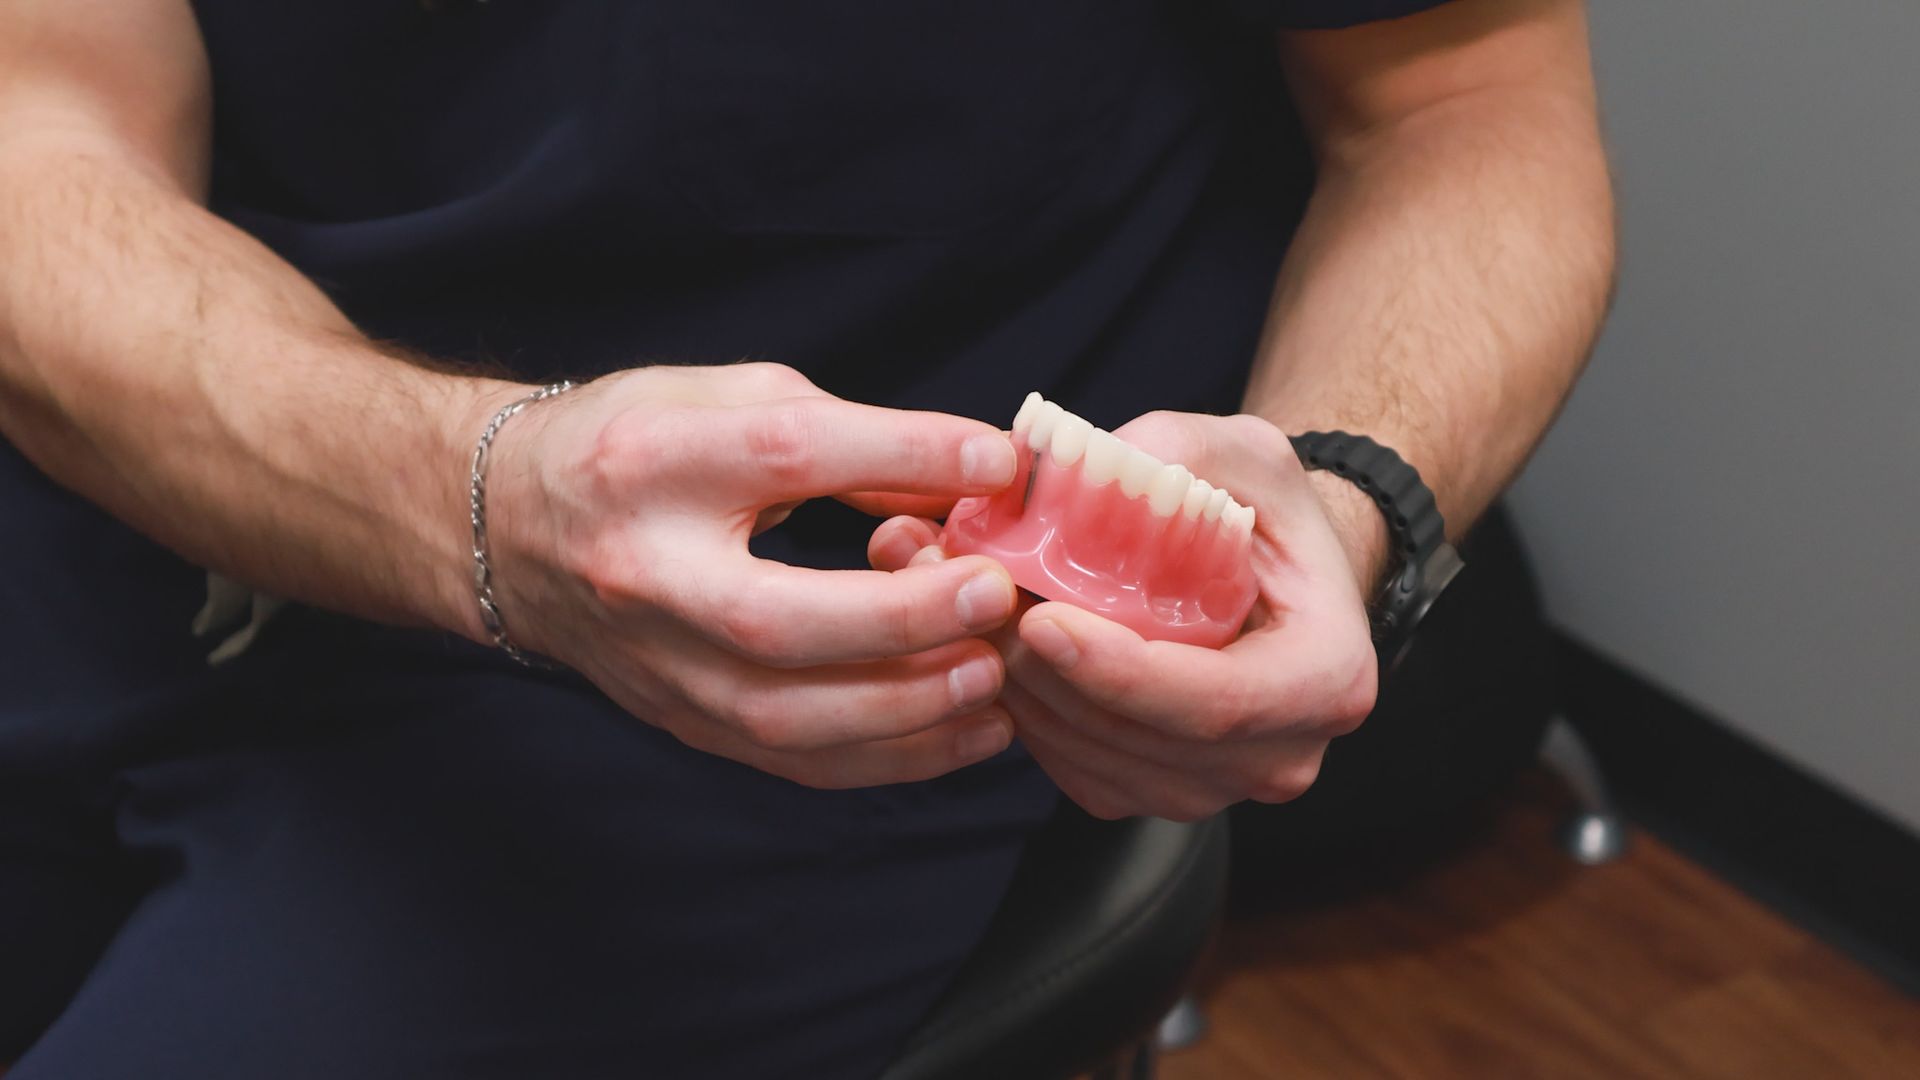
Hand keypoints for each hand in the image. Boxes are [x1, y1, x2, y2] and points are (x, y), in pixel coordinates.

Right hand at [475, 362, 1024, 788]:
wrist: (508, 527)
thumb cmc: (635, 447)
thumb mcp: (730, 399)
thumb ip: (846, 433)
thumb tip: (966, 472)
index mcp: (655, 462)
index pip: (787, 456)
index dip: (900, 454)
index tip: (995, 461)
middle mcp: (646, 573)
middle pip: (779, 619)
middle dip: (903, 618)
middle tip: (993, 596)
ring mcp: (659, 664)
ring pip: (788, 717)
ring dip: (908, 707)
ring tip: (991, 673)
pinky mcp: (681, 720)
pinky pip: (795, 761)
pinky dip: (891, 757)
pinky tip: (963, 731)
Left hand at [867, 410, 1378, 819]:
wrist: (1274, 571)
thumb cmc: (1265, 508)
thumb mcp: (1243, 453)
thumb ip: (1171, 450)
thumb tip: (1063, 463)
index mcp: (1327, 678)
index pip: (1215, 703)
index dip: (1119, 672)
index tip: (1041, 618)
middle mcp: (1281, 755)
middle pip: (1142, 739)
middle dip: (1043, 674)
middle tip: (963, 595)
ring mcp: (1220, 786)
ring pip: (1096, 762)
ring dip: (1017, 692)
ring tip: (956, 607)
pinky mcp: (1160, 791)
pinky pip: (1078, 771)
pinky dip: (1026, 715)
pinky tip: (986, 646)